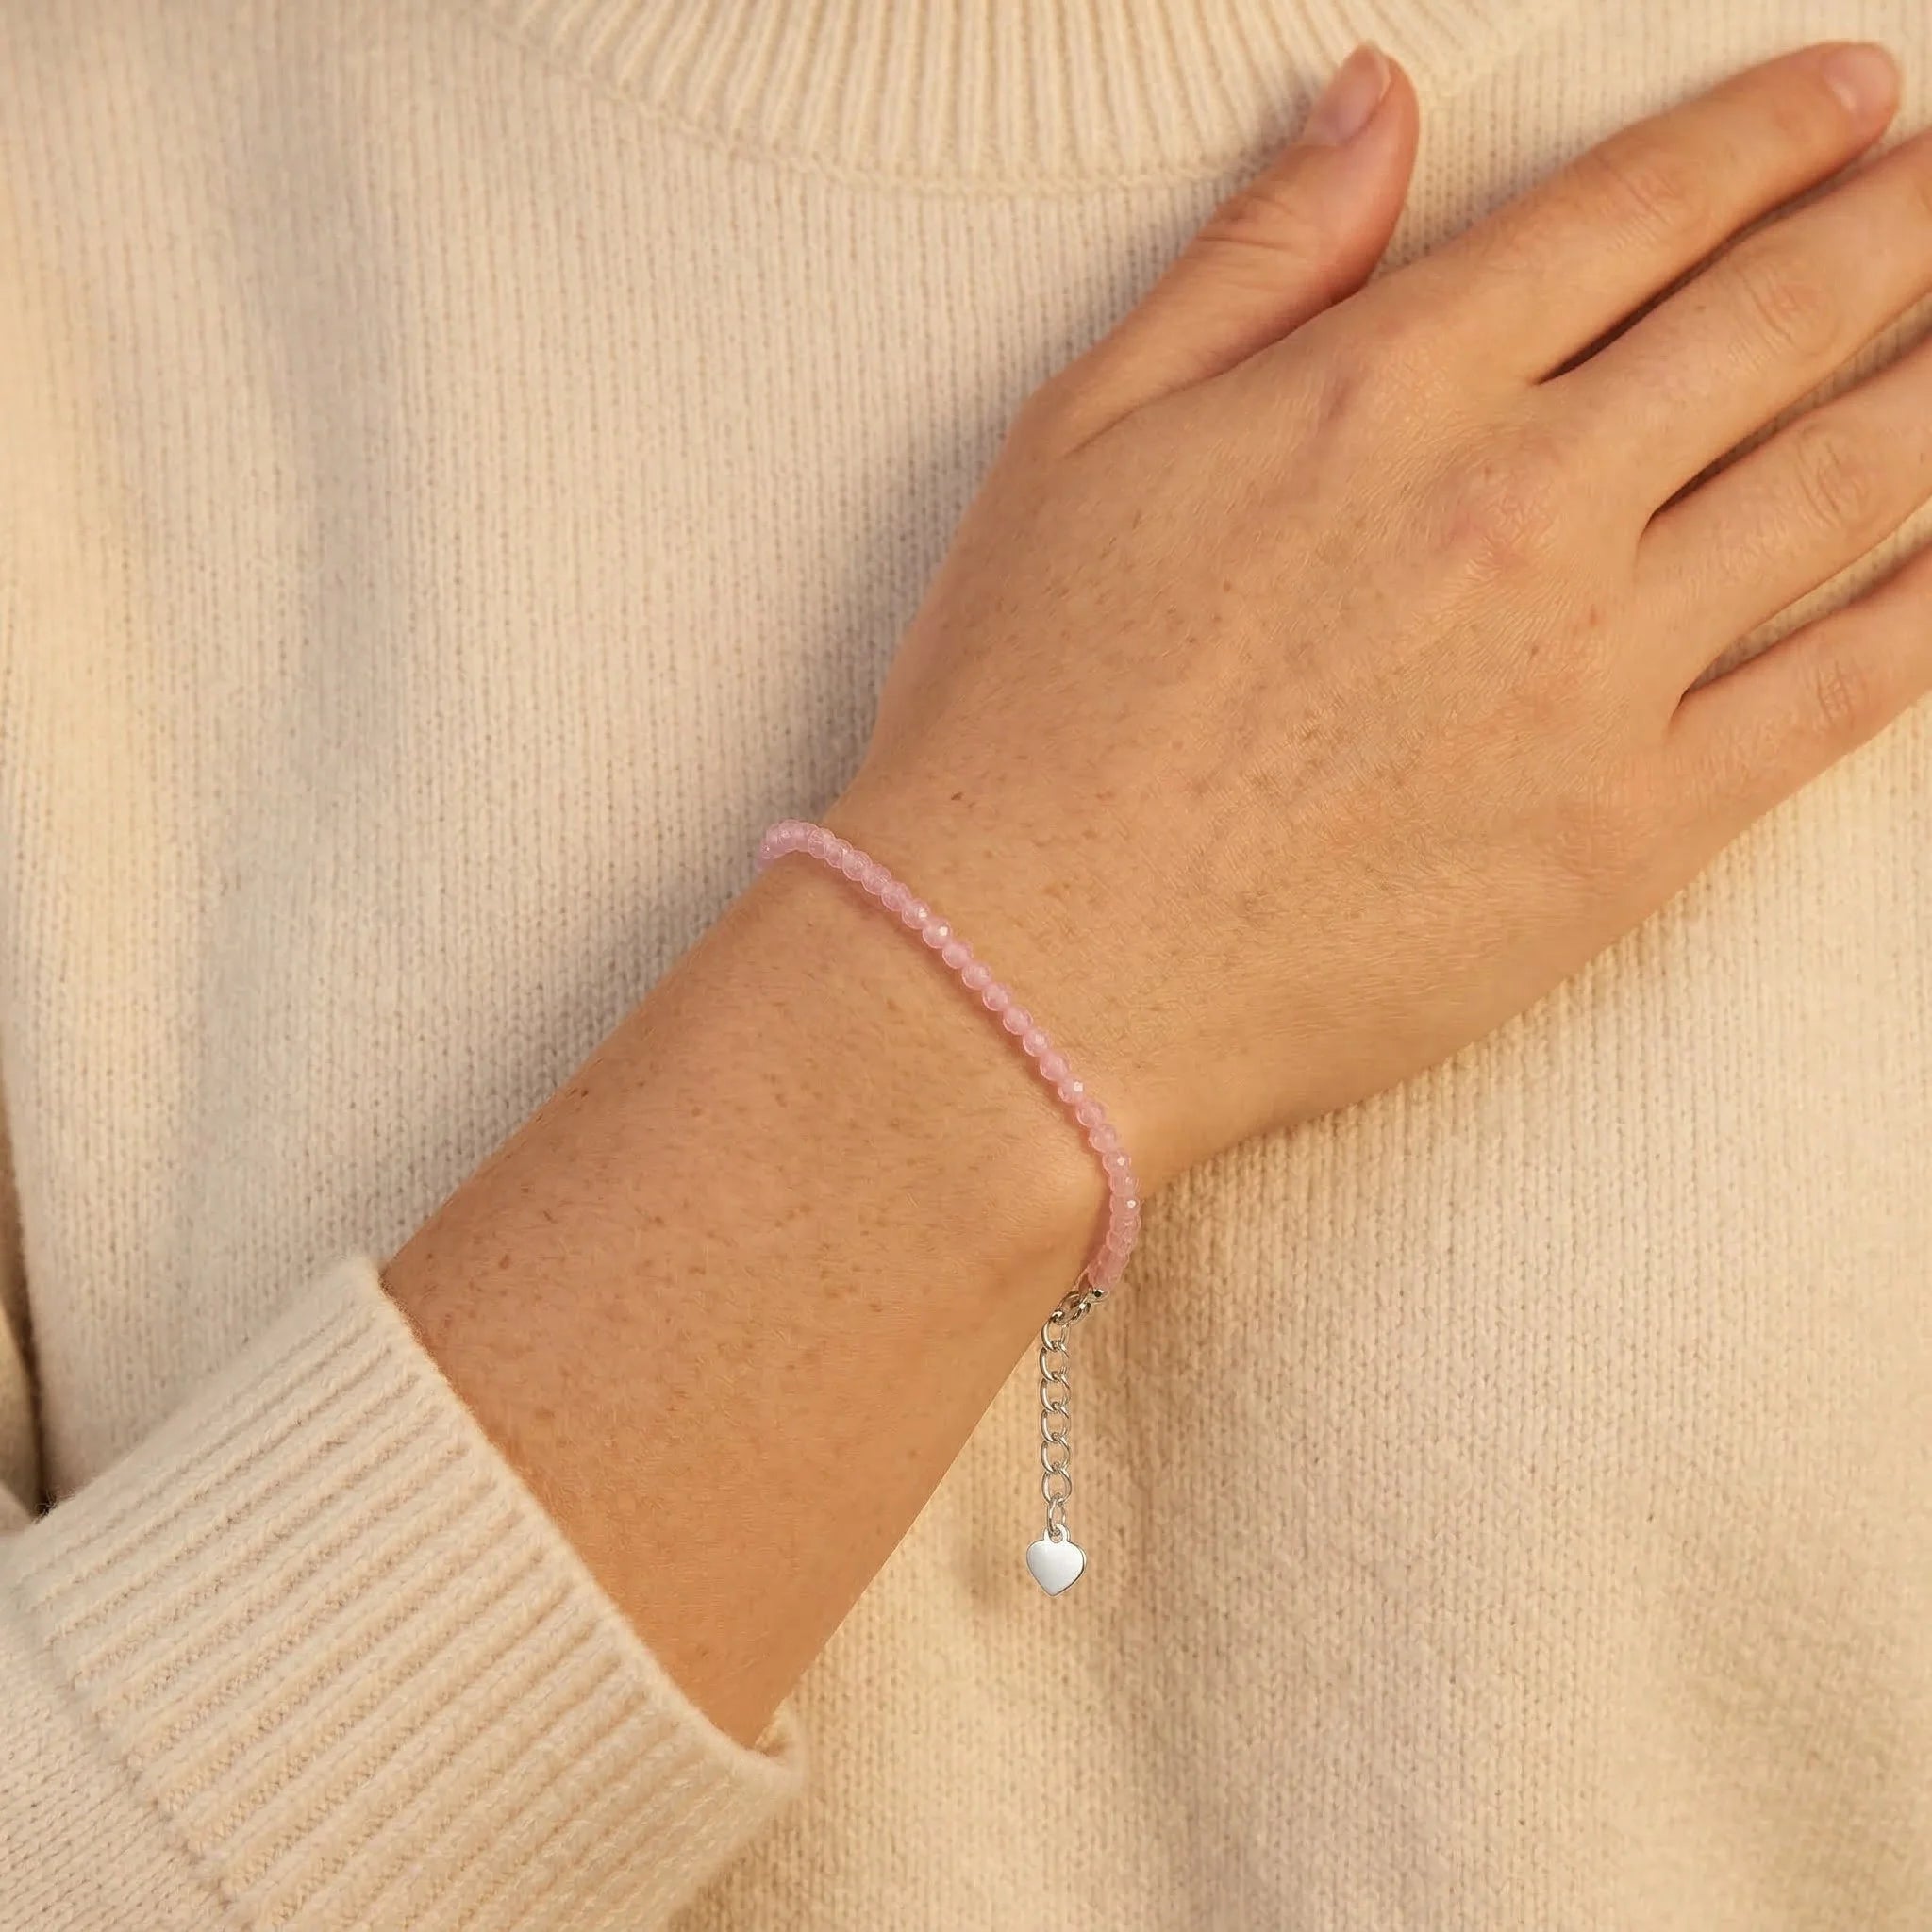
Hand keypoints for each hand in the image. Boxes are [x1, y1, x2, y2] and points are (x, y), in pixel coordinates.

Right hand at [829, 41, 1931, 1190]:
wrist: (1029, 972)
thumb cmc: (1026, 720)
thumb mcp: (1083, 437)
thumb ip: (1251, 262)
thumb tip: (1374, 106)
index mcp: (1384, 392)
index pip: (1635, 213)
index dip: (1765, 133)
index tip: (1846, 100)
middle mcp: (1520, 507)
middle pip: (1776, 320)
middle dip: (1897, 223)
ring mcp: (1597, 673)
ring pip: (1847, 482)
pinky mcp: (1631, 832)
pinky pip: (1842, 691)